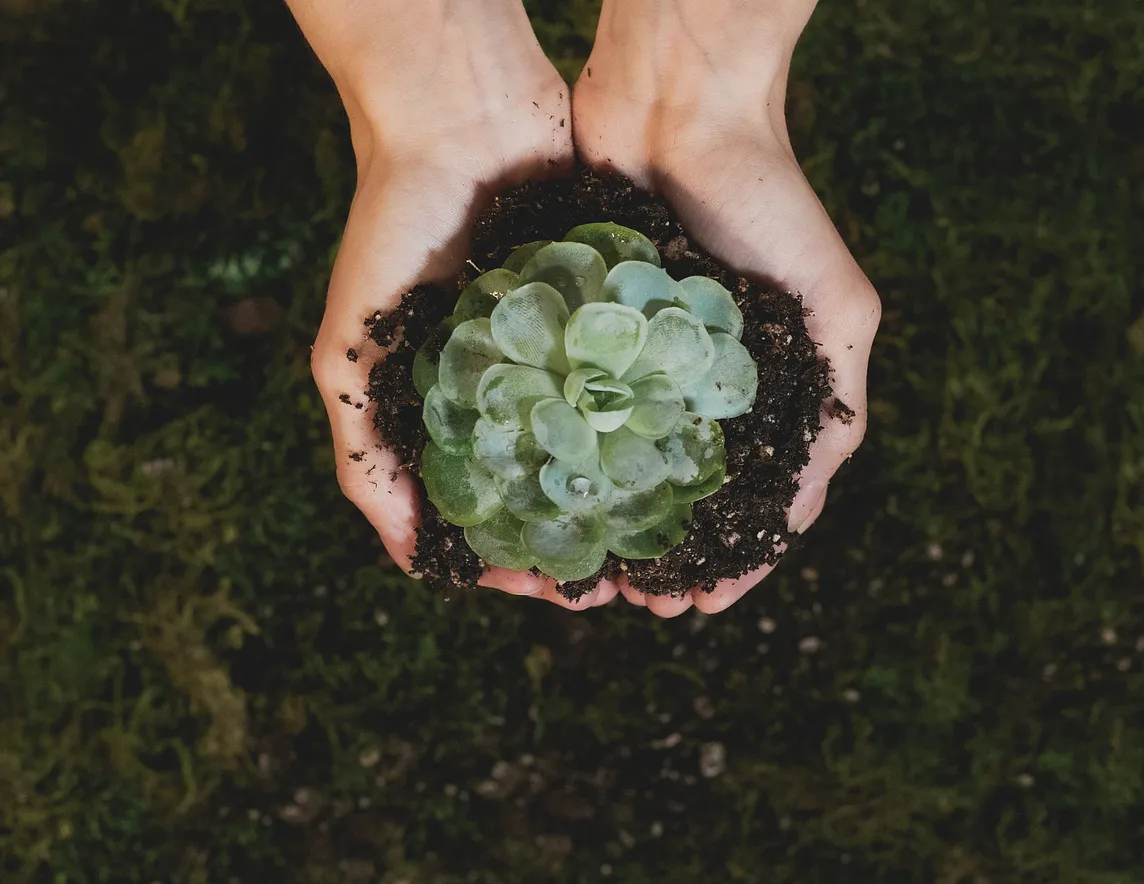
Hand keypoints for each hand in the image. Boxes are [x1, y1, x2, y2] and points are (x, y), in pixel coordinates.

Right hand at [289, 0, 618, 608]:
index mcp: (456, 408)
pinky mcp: (613, 311)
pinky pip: (646, 378)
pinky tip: (688, 462)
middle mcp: (517, 387)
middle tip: (621, 581)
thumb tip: (409, 560)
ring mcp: (569, 351)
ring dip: (633, 499)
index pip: (489, 508)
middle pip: (559, 486)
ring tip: (663, 540)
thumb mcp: (350, 352)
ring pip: (611, 444)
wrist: (460, 119)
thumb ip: (363, 451)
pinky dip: (663, 423)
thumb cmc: (390, 233)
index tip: (547, 588)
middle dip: (586, 540)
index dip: (514, 556)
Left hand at [573, 0, 880, 615]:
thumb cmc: (769, 203)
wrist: (677, 111)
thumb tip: (804, 509)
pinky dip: (565, 460)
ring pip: (621, 466)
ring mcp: (641, 363)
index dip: (735, 557)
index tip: (704, 604)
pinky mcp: (587, 335)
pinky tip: (548, 500)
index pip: (753, 498)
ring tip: (588, 573)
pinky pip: (573, 411)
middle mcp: (701, 386)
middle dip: (662, 555)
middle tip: (635, 603)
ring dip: (609, 524)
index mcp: (766, 390)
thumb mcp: (836, 305)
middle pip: (681, 495)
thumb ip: (837, 402)